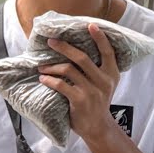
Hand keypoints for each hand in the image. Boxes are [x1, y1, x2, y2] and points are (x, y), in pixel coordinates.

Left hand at [38, 24, 120, 141]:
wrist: (98, 127)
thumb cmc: (97, 102)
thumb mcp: (104, 84)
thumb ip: (96, 70)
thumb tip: (76, 51)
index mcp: (112, 74)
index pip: (108, 51)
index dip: (100, 38)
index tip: (90, 25)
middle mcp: (104, 80)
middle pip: (81, 57)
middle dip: (64, 47)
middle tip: (51, 42)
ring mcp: (92, 91)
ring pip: (68, 70)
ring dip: (52, 66)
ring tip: (42, 67)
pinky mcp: (80, 100)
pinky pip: (61, 85)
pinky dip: (49, 80)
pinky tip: (43, 79)